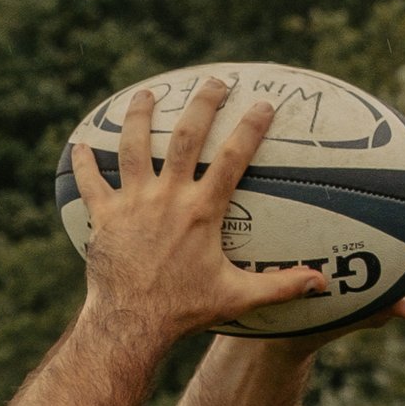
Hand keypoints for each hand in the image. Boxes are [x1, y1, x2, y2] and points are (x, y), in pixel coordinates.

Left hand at [70, 77, 327, 351]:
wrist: (132, 324)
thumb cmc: (185, 311)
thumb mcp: (237, 298)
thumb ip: (279, 286)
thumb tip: (322, 284)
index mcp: (202, 211)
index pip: (234, 158)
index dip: (251, 127)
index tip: (264, 103)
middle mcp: (168, 197)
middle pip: (187, 136)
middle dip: (203, 103)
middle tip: (214, 81)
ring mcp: (133, 202)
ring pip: (135, 145)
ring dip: (140, 115)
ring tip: (146, 95)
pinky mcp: (104, 216)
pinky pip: (91, 182)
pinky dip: (85, 162)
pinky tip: (82, 144)